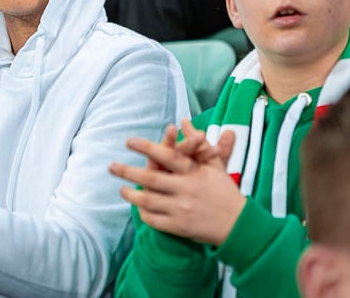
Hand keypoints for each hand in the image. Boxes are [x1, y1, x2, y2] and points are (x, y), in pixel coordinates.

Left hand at [109, 121, 241, 244]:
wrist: (238, 225)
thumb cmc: (224, 191)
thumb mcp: (213, 165)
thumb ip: (197, 143)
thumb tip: (183, 121)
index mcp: (194, 172)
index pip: (167, 156)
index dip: (147, 148)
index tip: (129, 141)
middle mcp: (186, 190)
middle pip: (150, 179)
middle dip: (128, 172)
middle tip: (112, 166)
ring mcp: (181, 209)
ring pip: (148, 201)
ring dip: (131, 194)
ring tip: (121, 188)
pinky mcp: (179, 227)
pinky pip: (154, 220)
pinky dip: (143, 213)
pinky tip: (137, 206)